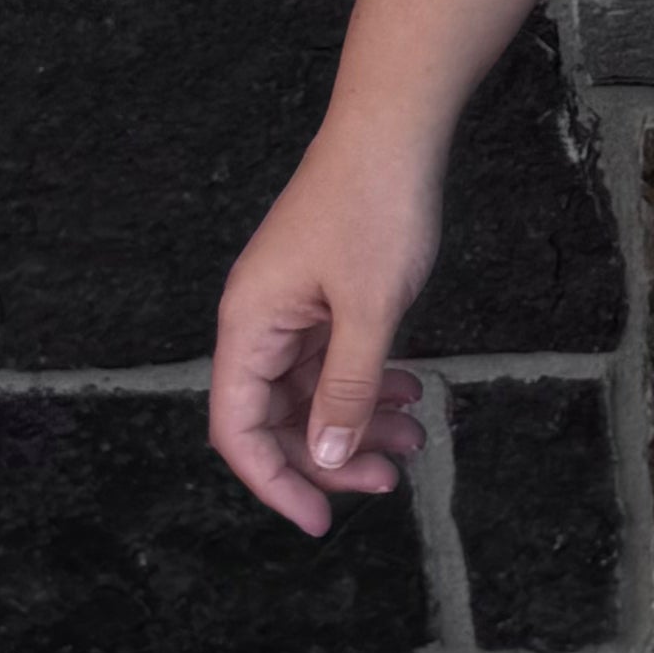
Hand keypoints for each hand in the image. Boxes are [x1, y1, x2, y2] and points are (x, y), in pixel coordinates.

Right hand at [208, 128, 439, 533]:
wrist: (394, 129)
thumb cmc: (374, 206)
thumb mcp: (371, 310)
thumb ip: (348, 389)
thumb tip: (329, 460)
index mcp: (249, 326)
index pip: (238, 429)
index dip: (274, 482)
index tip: (319, 522)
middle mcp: (259, 322)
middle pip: (276, 418)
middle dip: (332, 458)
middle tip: (392, 479)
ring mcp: (291, 308)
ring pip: (313, 392)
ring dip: (360, 423)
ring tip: (415, 440)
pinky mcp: (322, 295)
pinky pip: (336, 360)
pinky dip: (370, 383)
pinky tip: (410, 393)